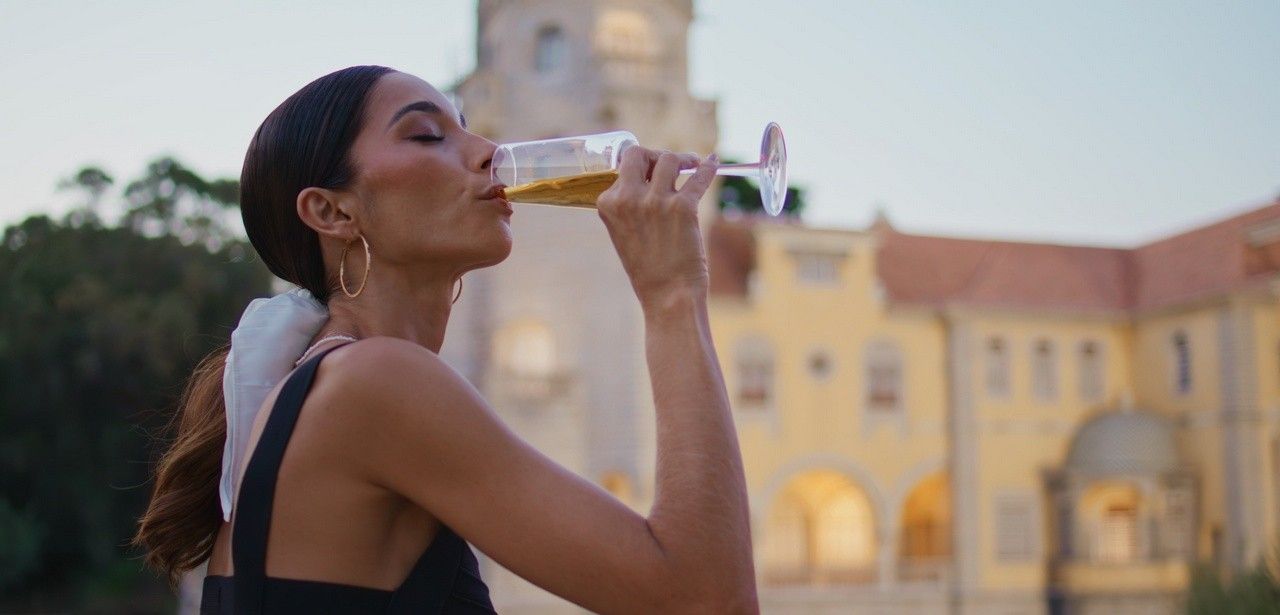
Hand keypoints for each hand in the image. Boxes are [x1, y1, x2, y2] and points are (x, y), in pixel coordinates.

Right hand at [596, 146, 718, 310]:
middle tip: (674, 165)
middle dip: (657, 155)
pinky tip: (713, 162)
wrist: (667, 296)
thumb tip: (654, 174)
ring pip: (670, 159)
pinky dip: (709, 167)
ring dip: (684, 160)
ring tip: (694, 165)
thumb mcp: (625, 232)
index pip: (623, 166)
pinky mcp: (682, 208)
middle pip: (640, 153)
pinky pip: (699, 176)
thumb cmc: (649, 268)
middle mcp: (628, 199)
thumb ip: (631, 203)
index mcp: (609, 204)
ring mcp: (655, 202)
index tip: (655, 171)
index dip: (642, 166)